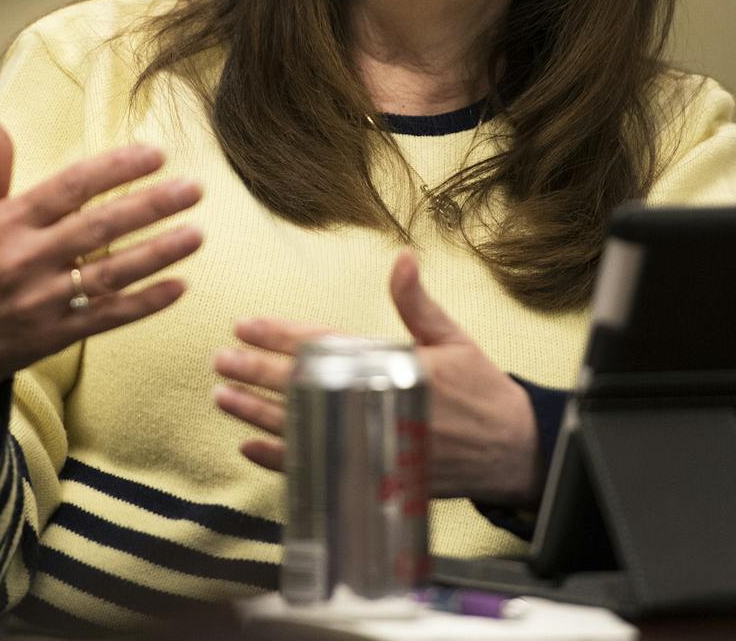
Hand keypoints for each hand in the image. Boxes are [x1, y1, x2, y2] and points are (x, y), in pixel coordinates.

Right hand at [0, 109, 201, 417]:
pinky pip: (108, 317)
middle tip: (193, 189)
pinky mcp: (56, 335)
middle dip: (149, 206)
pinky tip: (180, 286)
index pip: (70, 188)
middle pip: (98, 228)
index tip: (155, 154)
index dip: (114, 169)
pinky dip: (144, 304)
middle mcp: (26, 259)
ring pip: (109, 274)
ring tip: (197, 234)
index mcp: (8, 223)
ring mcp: (43, 300)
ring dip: (157, 254)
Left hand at [213, 251, 542, 504]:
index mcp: (393, 368)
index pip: (323, 347)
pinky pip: (315, 472)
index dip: (280, 335)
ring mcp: (370, 445)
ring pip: (300, 430)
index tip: (245, 325)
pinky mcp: (370, 478)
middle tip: (221, 360)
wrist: (514, 452)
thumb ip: (418, 303)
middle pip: (302, 387)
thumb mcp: (454, 338)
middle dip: (256, 372)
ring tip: (222, 397)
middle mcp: (376, 407)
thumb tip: (404, 258)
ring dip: (256, 414)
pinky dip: (281, 461)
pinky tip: (250, 447)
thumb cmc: (482, 392)